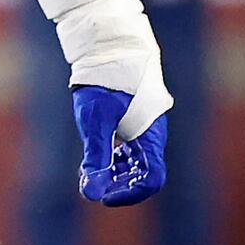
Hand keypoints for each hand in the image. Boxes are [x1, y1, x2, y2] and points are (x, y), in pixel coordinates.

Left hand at [72, 84, 168, 206]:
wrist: (111, 48)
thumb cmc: (105, 83)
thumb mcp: (95, 122)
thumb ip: (95, 158)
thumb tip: (90, 194)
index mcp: (150, 137)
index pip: (152, 180)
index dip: (129, 194)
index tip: (103, 196)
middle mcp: (154, 135)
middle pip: (145, 173)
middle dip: (119, 184)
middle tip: (92, 183)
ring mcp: (147, 127)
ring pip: (139, 161)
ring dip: (117, 172)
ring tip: (91, 169)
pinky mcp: (138, 119)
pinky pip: (134, 147)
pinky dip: (117, 157)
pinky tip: (99, 153)